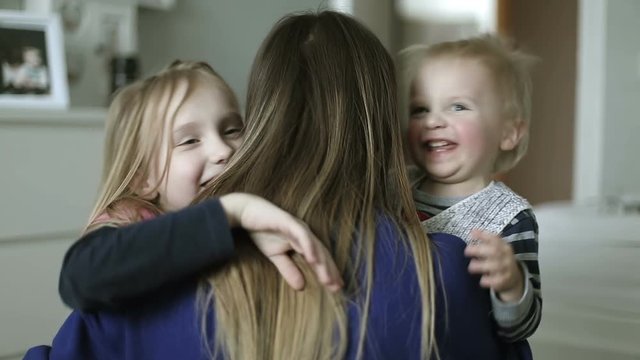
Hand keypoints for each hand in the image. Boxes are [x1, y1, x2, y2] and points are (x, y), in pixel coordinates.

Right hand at [219, 193, 342, 292]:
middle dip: (330, 271)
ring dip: (322, 263)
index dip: (328, 272)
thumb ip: (289, 269)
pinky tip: (313, 259)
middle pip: (322, 254)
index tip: (336, 288)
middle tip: (337, 287)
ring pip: (315, 246)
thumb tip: (301, 288)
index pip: (320, 259)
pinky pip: (302, 235)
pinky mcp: (289, 221)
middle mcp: (305, 233)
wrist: (245, 213)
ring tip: (328, 279)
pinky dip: (309, 247)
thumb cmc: (261, 231)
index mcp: (303, 241)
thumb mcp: (276, 256)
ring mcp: (298, 226)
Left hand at [464, 229, 523, 301]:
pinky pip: (497, 281)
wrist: (514, 278)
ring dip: (481, 266)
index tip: (472, 233)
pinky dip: (488, 280)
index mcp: (504, 247)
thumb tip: (472, 231)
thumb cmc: (499, 260)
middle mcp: (507, 256)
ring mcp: (507, 268)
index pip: (495, 239)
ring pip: (496, 266)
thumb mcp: (497, 249)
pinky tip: (481, 280)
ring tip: (471, 267)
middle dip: (479, 250)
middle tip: (466, 251)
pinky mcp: (505, 280)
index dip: (484, 235)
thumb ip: (486, 240)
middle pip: (494, 251)